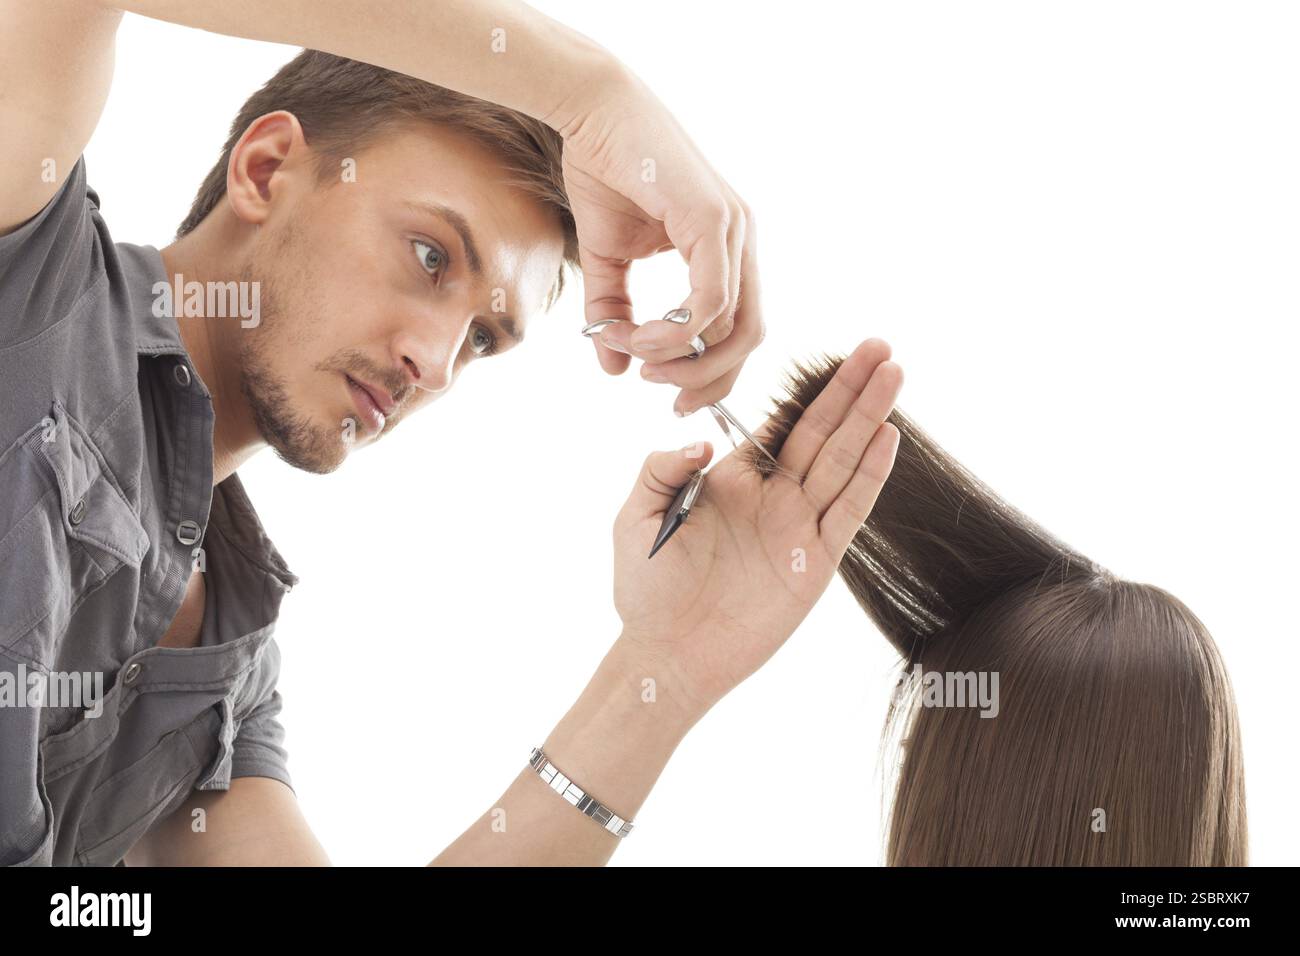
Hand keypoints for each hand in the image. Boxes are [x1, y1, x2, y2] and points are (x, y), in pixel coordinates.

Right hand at [553, 65, 762, 414]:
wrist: (592, 110)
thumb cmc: (604, 172)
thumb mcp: (606, 260)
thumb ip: (615, 314)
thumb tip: (612, 369)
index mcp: (727, 250)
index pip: (741, 331)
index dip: (712, 375)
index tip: (671, 398)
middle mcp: (742, 241)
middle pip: (750, 338)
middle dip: (706, 378)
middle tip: (655, 388)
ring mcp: (734, 230)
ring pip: (732, 326)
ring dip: (679, 356)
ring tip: (634, 352)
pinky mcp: (714, 220)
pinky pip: (712, 300)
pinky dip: (678, 332)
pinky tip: (642, 336)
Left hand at [609, 339, 903, 716]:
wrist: (667, 654)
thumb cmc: (647, 590)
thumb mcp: (635, 518)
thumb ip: (660, 470)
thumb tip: (700, 443)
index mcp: (734, 481)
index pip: (780, 425)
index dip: (809, 390)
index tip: (834, 354)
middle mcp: (773, 497)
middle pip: (822, 431)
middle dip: (851, 389)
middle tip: (881, 346)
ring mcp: (798, 527)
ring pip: (843, 461)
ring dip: (869, 418)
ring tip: (894, 374)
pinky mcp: (816, 561)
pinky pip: (849, 510)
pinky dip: (870, 475)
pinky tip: (887, 437)